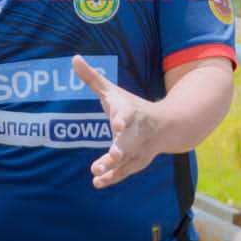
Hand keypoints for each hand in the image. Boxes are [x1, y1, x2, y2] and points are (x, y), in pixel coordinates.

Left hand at [72, 55, 163, 187]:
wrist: (166, 126)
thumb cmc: (133, 107)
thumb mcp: (113, 91)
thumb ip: (93, 78)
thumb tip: (74, 58)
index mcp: (131, 113)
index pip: (127, 115)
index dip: (122, 119)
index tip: (117, 124)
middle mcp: (136, 133)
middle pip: (128, 141)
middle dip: (121, 148)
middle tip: (113, 154)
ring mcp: (138, 149)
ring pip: (126, 160)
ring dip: (113, 166)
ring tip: (96, 171)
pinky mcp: (137, 162)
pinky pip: (124, 172)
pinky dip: (111, 178)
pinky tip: (97, 182)